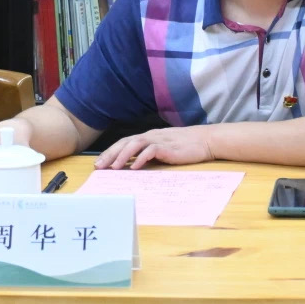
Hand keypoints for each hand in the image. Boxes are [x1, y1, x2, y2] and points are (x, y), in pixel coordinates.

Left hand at [95, 126, 213, 169]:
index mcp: (149, 136)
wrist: (206, 140)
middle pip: (126, 142)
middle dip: (111, 154)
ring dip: (123, 156)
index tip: (99, 163)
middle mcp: (152, 136)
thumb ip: (150, 154)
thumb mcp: (164, 149)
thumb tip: (134, 165)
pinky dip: (141, 158)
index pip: (125, 142)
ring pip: (136, 144)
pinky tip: (134, 167)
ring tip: (113, 167)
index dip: (111, 151)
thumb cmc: (186, 146)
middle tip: (99, 166)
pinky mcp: (169, 147)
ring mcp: (160, 140)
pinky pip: (151, 151)